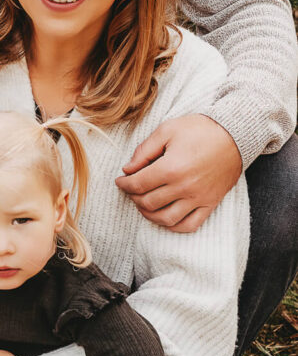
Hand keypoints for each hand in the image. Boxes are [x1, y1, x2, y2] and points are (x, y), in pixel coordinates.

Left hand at [116, 114, 241, 232]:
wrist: (235, 135)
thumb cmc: (200, 130)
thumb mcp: (167, 130)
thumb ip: (144, 150)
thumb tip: (128, 169)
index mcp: (171, 168)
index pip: (138, 184)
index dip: (124, 184)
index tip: (120, 181)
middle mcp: (184, 187)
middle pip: (149, 202)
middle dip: (134, 197)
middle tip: (131, 190)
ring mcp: (198, 198)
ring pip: (166, 218)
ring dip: (149, 215)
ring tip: (143, 204)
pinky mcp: (210, 203)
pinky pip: (189, 225)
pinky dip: (173, 226)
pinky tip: (165, 217)